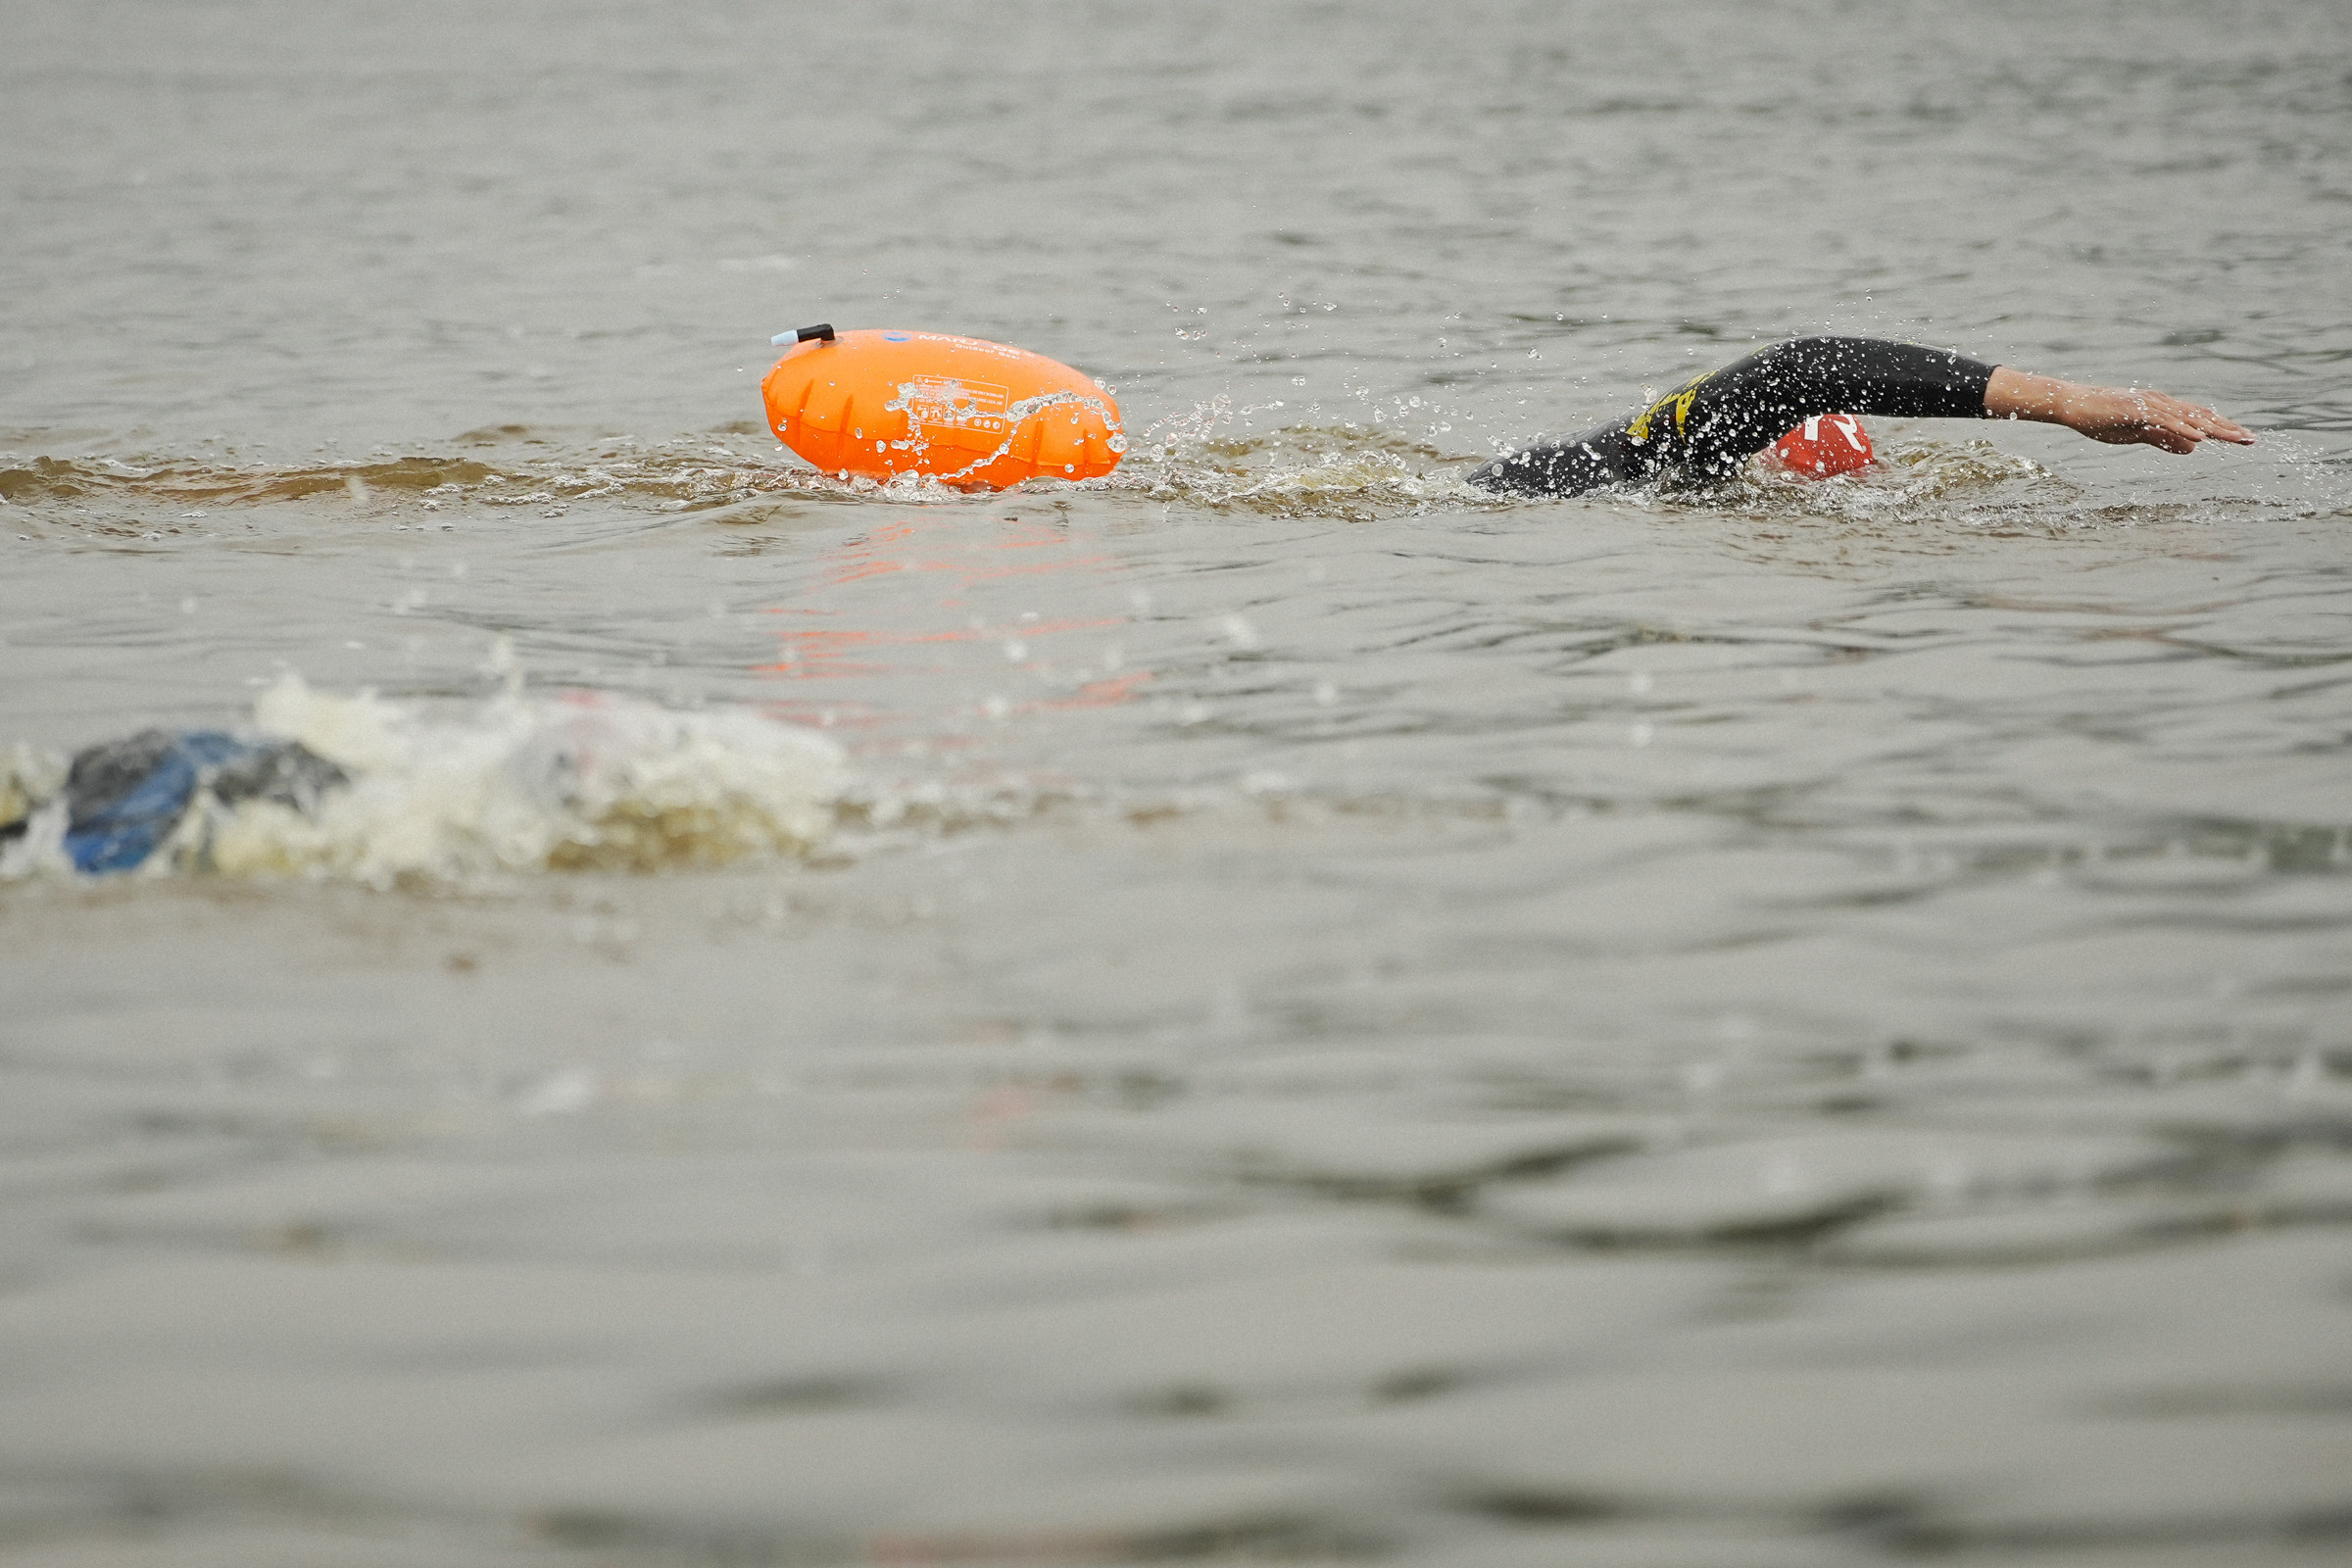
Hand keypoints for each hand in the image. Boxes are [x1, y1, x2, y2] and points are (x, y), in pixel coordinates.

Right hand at [1984, 366, 2255, 452]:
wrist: (2073, 404)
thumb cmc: (2100, 418)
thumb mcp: (2137, 434)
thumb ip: (2164, 440)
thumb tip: (2194, 448)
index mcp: (2164, 409)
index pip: (2200, 419)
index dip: (2222, 429)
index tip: (2243, 438)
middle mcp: (2163, 403)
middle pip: (2202, 417)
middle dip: (2228, 429)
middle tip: (2251, 439)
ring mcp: (2151, 405)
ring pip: (2190, 418)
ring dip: (2214, 428)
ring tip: (2235, 438)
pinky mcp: (2138, 410)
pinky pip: (2166, 421)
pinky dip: (2184, 428)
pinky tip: (2200, 436)